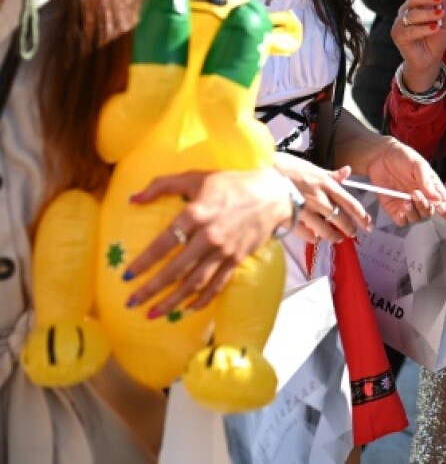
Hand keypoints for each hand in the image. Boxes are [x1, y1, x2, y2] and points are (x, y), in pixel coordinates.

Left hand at [124, 169, 294, 317]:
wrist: (272, 195)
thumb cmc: (231, 184)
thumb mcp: (196, 177)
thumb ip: (162, 185)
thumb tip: (132, 198)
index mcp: (196, 213)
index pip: (164, 243)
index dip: (144, 261)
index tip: (127, 276)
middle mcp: (209, 236)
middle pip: (176, 269)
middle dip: (152, 289)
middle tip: (132, 302)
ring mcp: (224, 251)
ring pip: (195, 282)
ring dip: (173, 301)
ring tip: (153, 314)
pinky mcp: (237, 259)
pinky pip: (217, 285)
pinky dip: (202, 300)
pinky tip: (187, 310)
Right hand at [271, 152, 372, 242]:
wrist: (261, 173)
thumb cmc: (285, 167)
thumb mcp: (311, 167)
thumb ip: (330, 174)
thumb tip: (347, 171)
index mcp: (325, 184)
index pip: (350, 202)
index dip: (361, 215)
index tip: (367, 223)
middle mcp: (318, 198)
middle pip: (339, 218)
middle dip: (348, 228)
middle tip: (352, 233)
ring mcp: (305, 210)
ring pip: (324, 229)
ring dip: (332, 236)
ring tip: (336, 239)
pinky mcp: (291, 219)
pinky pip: (306, 234)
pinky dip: (312, 237)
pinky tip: (315, 238)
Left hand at [365, 137, 445, 224]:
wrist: (381, 156)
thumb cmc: (403, 158)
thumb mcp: (418, 165)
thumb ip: (426, 181)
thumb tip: (437, 199)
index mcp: (433, 190)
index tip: (442, 208)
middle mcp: (423, 200)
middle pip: (430, 213)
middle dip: (425, 207)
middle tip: (416, 193)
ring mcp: (409, 206)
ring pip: (417, 218)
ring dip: (413, 211)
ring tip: (406, 199)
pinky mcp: (395, 210)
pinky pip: (402, 221)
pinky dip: (403, 218)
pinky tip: (400, 209)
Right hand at [390, 0, 445, 91]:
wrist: (430, 59)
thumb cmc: (436, 38)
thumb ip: (444, 9)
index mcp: (417, 3)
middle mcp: (406, 10)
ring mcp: (400, 22)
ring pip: (412, 14)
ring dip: (428, 13)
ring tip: (440, 15)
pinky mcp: (397, 35)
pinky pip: (410, 30)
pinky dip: (424, 29)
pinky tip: (434, 28)